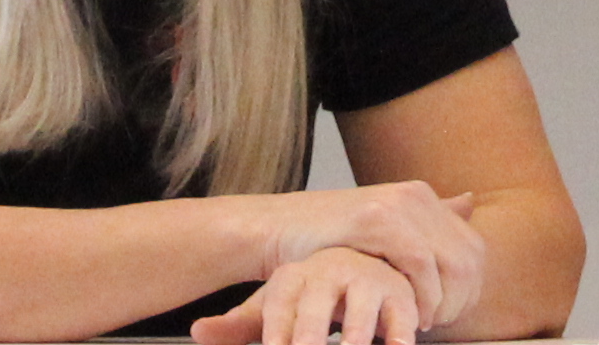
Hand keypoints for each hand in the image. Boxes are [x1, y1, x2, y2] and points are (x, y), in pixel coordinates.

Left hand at [197, 249, 430, 344]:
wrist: (362, 263)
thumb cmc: (309, 298)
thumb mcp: (274, 310)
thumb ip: (237, 326)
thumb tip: (197, 331)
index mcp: (293, 278)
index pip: (279, 306)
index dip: (276, 333)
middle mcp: (330, 273)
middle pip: (316, 308)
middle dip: (310, 335)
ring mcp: (367, 281)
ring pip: (361, 313)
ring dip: (355, 338)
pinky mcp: (400, 295)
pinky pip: (401, 320)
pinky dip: (399, 339)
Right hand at [253, 181, 486, 333]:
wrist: (278, 229)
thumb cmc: (328, 241)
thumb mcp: (382, 234)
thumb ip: (426, 224)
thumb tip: (470, 201)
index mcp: (423, 199)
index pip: (474, 250)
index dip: (468, 291)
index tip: (446, 317)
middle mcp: (417, 196)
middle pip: (470, 258)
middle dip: (459, 302)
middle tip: (432, 325)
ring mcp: (399, 204)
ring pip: (453, 263)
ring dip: (442, 303)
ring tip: (419, 324)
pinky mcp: (378, 219)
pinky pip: (421, 263)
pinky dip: (421, 295)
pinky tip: (406, 315)